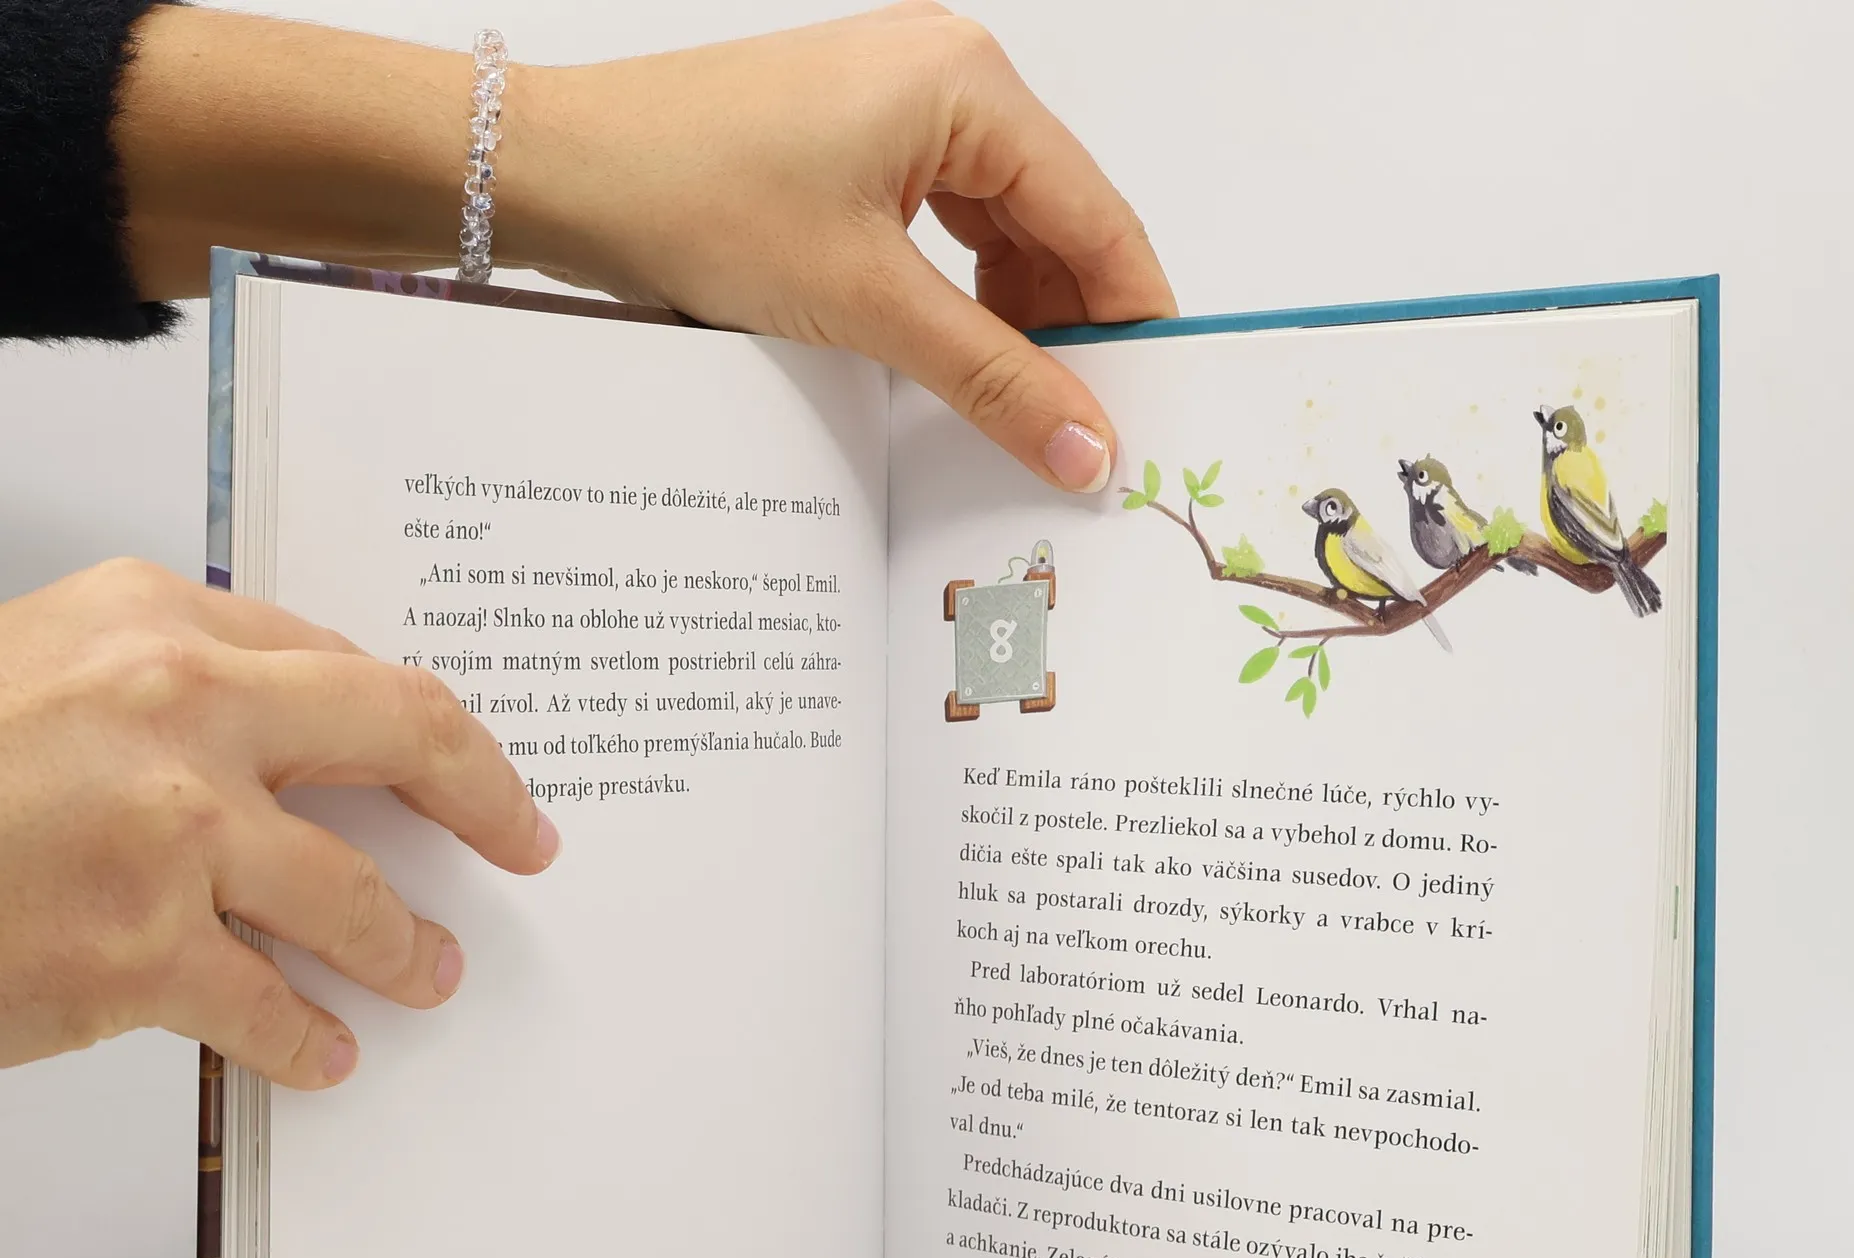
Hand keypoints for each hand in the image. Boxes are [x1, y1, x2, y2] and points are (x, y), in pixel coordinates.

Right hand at [0, 562, 558, 1087]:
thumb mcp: (39, 672)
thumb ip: (168, 689)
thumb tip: (295, 739)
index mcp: (152, 620)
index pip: (345, 664)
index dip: (429, 723)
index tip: (472, 761)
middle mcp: (174, 707)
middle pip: (398, 735)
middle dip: (484, 798)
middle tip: (525, 840)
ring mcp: (166, 831)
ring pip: (354, 898)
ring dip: (406, 948)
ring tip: (429, 973)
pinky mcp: (138, 950)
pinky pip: (273, 1009)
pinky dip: (309, 1041)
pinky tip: (325, 1054)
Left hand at [506, 6, 1176, 490]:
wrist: (560, 173)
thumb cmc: (693, 198)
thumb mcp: (867, 304)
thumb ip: (992, 380)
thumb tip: (1086, 447)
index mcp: (970, 85)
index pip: (1098, 218)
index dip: (1132, 321)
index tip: (1154, 409)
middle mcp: (949, 76)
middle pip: (1057, 223)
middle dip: (1072, 328)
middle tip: (1086, 432)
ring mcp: (900, 105)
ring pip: (1001, 231)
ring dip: (1016, 320)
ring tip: (1020, 409)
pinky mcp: (856, 141)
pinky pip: (945, 227)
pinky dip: (961, 296)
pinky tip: (957, 358)